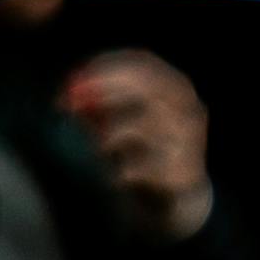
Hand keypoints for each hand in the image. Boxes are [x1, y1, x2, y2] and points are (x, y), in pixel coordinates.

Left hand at [58, 52, 212, 234]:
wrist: (176, 196)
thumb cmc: (140, 147)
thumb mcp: (118, 116)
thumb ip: (95, 101)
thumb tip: (69, 95)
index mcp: (178, 87)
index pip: (143, 63)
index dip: (105, 68)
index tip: (72, 81)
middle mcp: (191, 110)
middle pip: (146, 89)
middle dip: (104, 94)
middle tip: (71, 106)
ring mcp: (191, 143)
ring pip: (141, 128)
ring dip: (109, 136)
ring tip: (101, 149)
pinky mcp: (183, 175)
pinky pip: (140, 167)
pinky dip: (120, 171)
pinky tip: (116, 177)